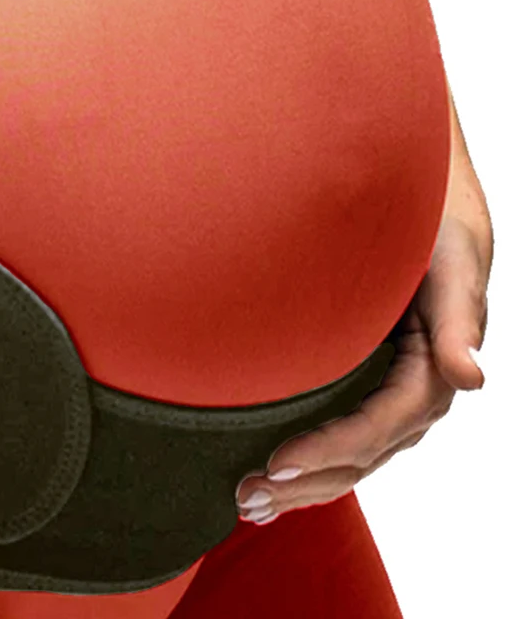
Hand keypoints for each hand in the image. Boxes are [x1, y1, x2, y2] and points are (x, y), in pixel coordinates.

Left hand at [234, 150, 491, 525]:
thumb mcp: (450, 267)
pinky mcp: (365, 385)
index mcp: (433, 372)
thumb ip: (458, 321)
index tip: (276, 463)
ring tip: (246, 503)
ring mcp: (388, 394)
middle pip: (359, 455)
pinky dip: (307, 459)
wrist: (421, 213)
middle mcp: (411, 394)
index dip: (330, 449)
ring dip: (301, 485)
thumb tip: (471, 376)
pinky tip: (268, 475)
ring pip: (348, 456)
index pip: (378, 426)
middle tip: (245, 498)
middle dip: (306, 484)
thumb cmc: (434, 232)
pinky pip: (340, 433)